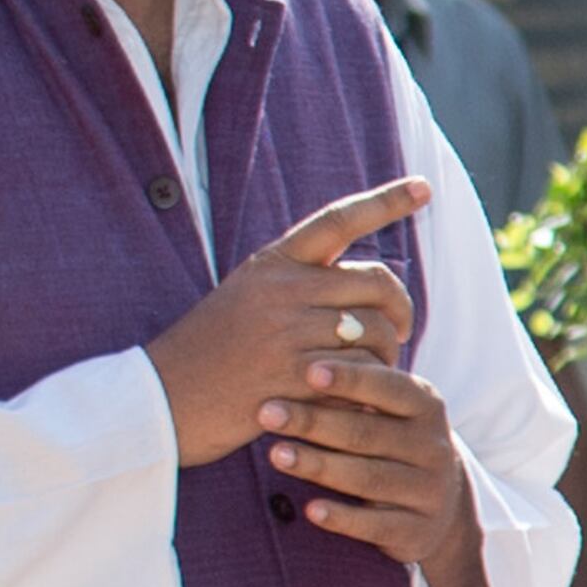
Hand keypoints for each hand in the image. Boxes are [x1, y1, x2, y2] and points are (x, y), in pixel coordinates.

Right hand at [149, 179, 428, 464]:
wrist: (162, 400)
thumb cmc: (207, 352)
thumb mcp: (245, 297)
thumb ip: (297, 284)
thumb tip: (361, 286)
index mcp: (273, 262)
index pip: (339, 219)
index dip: (385, 200)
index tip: (424, 187)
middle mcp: (284, 289)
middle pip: (376, 280)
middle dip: (401, 308)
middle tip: (400, 331)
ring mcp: (288, 332)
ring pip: (374, 331)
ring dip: (385, 356)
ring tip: (370, 374)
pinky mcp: (293, 378)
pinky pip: (358, 374)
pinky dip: (366, 388)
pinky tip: (353, 399)